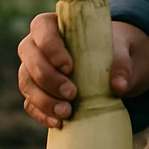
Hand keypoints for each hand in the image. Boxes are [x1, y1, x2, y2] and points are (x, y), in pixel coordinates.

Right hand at [17, 14, 148, 127]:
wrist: (112, 70)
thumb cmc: (113, 51)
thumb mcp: (123, 51)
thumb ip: (122, 64)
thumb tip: (119, 86)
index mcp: (56, 25)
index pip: (42, 27)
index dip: (50, 47)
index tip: (69, 66)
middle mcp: (38, 45)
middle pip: (29, 56)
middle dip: (47, 77)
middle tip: (72, 93)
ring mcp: (34, 69)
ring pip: (26, 82)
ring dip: (43, 99)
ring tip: (66, 112)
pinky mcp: (37, 91)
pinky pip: (30, 103)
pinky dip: (42, 113)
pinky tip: (57, 123)